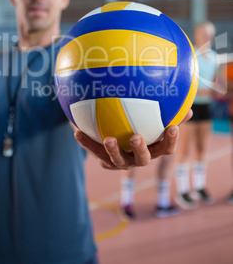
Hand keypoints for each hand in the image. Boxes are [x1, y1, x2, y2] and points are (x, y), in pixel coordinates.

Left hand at [74, 109, 191, 169]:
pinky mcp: (105, 161)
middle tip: (136, 136)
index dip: (171, 140)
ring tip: (108, 138)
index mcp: (154, 149)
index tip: (173, 127)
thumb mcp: (154, 119)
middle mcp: (139, 158)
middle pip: (143, 158)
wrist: (117, 141)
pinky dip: (87, 143)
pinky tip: (77, 131)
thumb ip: (169, 112)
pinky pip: (95, 152)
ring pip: (118, 160)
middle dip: (140, 149)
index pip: (167, 148)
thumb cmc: (142, 125)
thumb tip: (186, 103)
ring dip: (113, 150)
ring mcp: (121, 162)